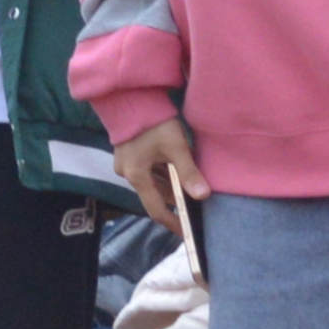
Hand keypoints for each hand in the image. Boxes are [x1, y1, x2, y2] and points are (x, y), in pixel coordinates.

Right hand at [112, 118, 203, 240]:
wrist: (131, 96)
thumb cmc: (154, 120)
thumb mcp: (176, 146)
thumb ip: (189, 172)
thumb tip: (203, 196)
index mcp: (137, 175)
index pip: (157, 209)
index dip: (173, 222)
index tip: (187, 232)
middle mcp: (127, 174)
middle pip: (155, 196)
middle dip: (175, 200)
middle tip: (195, 203)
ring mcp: (125, 164)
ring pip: (151, 183)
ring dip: (169, 186)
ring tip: (189, 185)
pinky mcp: (127, 155)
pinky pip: (147, 172)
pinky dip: (162, 175)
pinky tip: (175, 169)